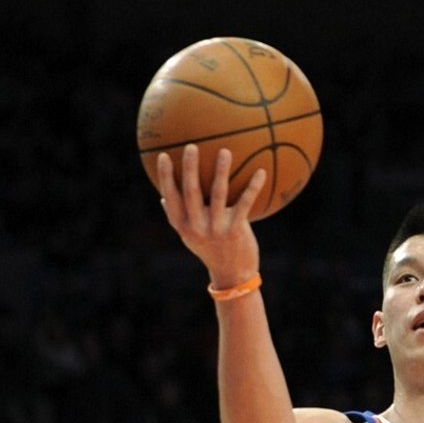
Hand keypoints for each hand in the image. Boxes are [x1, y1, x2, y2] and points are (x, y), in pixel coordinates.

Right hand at [158, 144, 264, 289]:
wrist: (232, 276)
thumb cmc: (210, 252)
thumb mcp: (190, 238)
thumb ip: (178, 217)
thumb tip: (162, 197)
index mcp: (184, 226)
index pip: (171, 199)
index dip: (166, 178)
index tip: (162, 155)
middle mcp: (198, 227)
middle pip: (191, 192)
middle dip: (190, 168)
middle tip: (191, 146)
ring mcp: (217, 229)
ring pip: (218, 194)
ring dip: (221, 171)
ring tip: (225, 151)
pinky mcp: (236, 231)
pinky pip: (245, 204)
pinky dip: (253, 187)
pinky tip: (261, 171)